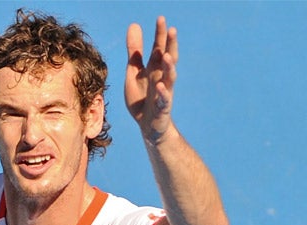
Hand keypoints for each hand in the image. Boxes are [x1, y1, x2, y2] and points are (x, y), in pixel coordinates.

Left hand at [125, 17, 177, 143]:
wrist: (148, 125)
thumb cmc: (142, 97)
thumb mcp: (134, 72)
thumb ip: (134, 51)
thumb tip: (134, 25)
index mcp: (155, 68)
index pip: (159, 47)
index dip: (160, 34)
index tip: (161, 18)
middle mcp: (162, 77)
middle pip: (169, 58)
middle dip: (170, 45)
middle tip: (172, 30)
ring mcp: (164, 92)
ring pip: (170, 77)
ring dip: (169, 67)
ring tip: (167, 55)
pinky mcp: (162, 107)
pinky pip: (164, 99)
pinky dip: (163, 93)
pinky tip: (160, 86)